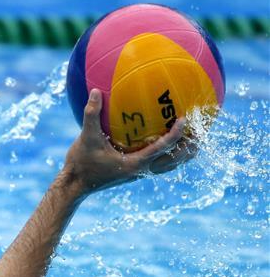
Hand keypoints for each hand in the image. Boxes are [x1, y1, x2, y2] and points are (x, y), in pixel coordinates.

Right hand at [62, 89, 196, 195]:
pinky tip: (167, 144)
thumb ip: (91, 114)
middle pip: (174, 161)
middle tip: (201, 132)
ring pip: (169, 166)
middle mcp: (140, 170)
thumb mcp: (85, 138)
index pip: (162, 148)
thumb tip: (95, 91)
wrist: (75, 186)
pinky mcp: (134, 174)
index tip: (186, 119)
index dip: (176, 134)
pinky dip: (168, 155)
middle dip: (189, 148)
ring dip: (183, 155)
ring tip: (195, 142)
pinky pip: (158, 164)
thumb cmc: (81, 163)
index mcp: (134, 163)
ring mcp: (138, 174)